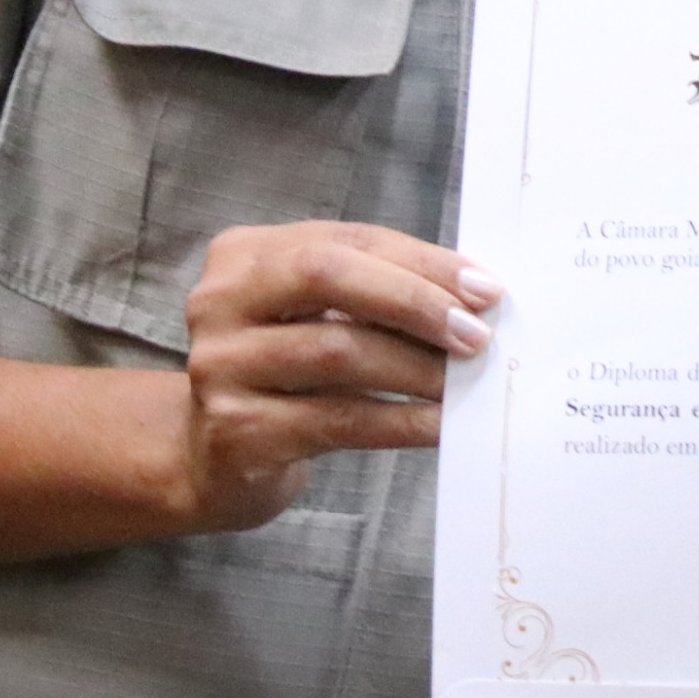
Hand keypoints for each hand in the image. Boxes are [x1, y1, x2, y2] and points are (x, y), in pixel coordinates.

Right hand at [175, 221, 496, 531]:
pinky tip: (439, 425)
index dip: (422, 261)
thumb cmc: (285, 375)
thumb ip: (375, 294)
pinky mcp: (236, 431)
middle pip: (327, 275)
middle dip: (413, 301)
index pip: (348, 240)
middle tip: (475, 334)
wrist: (212, 458)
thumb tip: (474, 298)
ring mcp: (220, 366)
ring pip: (336, 351)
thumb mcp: (316, 317)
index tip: (486, 288)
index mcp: (245, 255)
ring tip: (464, 382)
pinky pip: (336, 419)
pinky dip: (399, 421)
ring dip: (415, 367)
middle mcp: (219, 301)